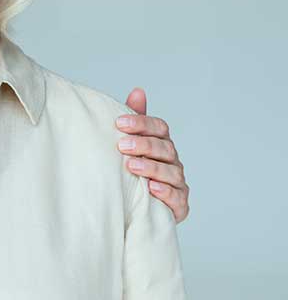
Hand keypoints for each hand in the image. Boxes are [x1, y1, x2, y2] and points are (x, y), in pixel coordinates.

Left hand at [116, 88, 189, 222]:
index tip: (119, 123)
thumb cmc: (134, 170)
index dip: (141, 123)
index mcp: (162, 143)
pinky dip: (165, 192)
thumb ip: (136, 120)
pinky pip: (177, 197)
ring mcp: (178, 183)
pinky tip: (151, 188)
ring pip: (171, 172)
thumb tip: (138, 91)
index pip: (159, 127)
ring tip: (132, 166)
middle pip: (165, 148)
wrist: (136, 207)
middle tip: (121, 145)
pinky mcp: (180, 205)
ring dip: (151, 167)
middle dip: (143, 145)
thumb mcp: (130, 143)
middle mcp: (173, 161)